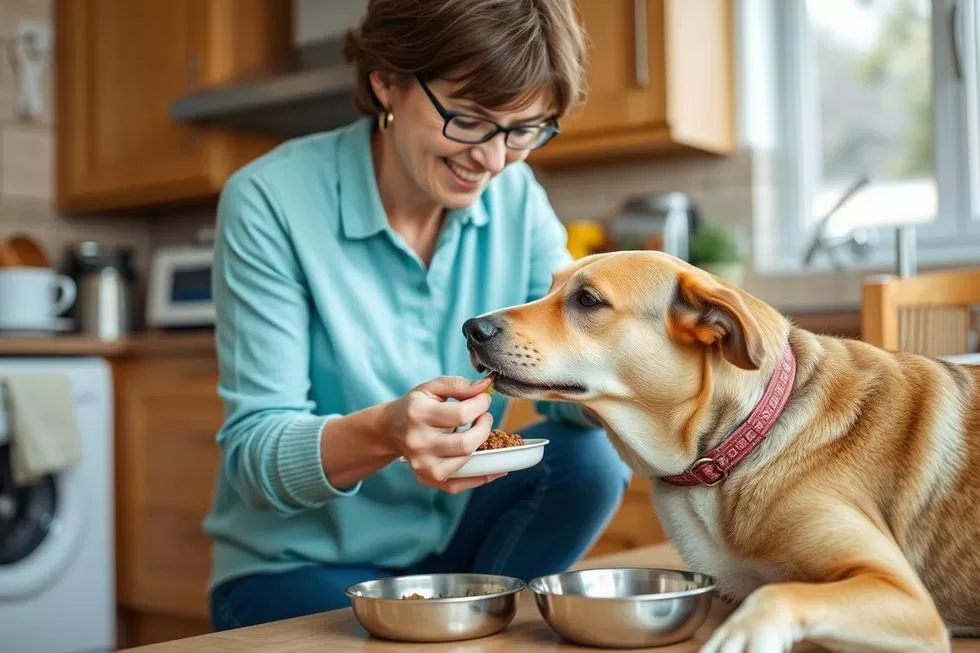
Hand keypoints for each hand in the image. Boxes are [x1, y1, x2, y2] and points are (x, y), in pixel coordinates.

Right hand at [384, 375, 503, 493]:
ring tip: (478, 433)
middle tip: (484, 418)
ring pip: (466, 462)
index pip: (461, 414)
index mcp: (418, 415)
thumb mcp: (432, 388)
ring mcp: (422, 464)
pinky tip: (492, 463)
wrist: (391, 429)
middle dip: (484, 428)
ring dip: (481, 447)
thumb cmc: (415, 406)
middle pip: (466, 444)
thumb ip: (459, 385)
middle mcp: (418, 442)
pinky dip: (481, 476)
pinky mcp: (428, 478)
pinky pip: (461, 484)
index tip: (484, 400)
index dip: (481, 405)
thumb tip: (486, 386)